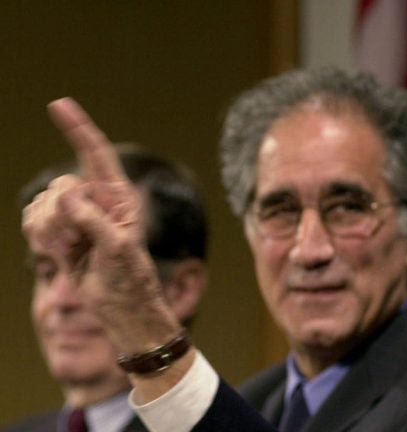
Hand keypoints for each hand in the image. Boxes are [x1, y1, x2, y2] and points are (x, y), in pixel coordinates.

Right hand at [22, 97, 181, 352]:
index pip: (96, 155)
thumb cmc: (129, 278)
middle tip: (79, 244)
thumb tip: (68, 194)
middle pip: (60, 186)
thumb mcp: (118, 250)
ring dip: (51, 232)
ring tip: (73, 252)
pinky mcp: (58, 231)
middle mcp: (96, 200)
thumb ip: (94, 220)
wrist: (119, 306)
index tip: (58, 104)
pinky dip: (40, 238)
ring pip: (42, 205)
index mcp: (118, 197)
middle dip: (62, 217)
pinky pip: (32, 221)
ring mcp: (75, 215)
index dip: (77, 129)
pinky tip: (60, 255)